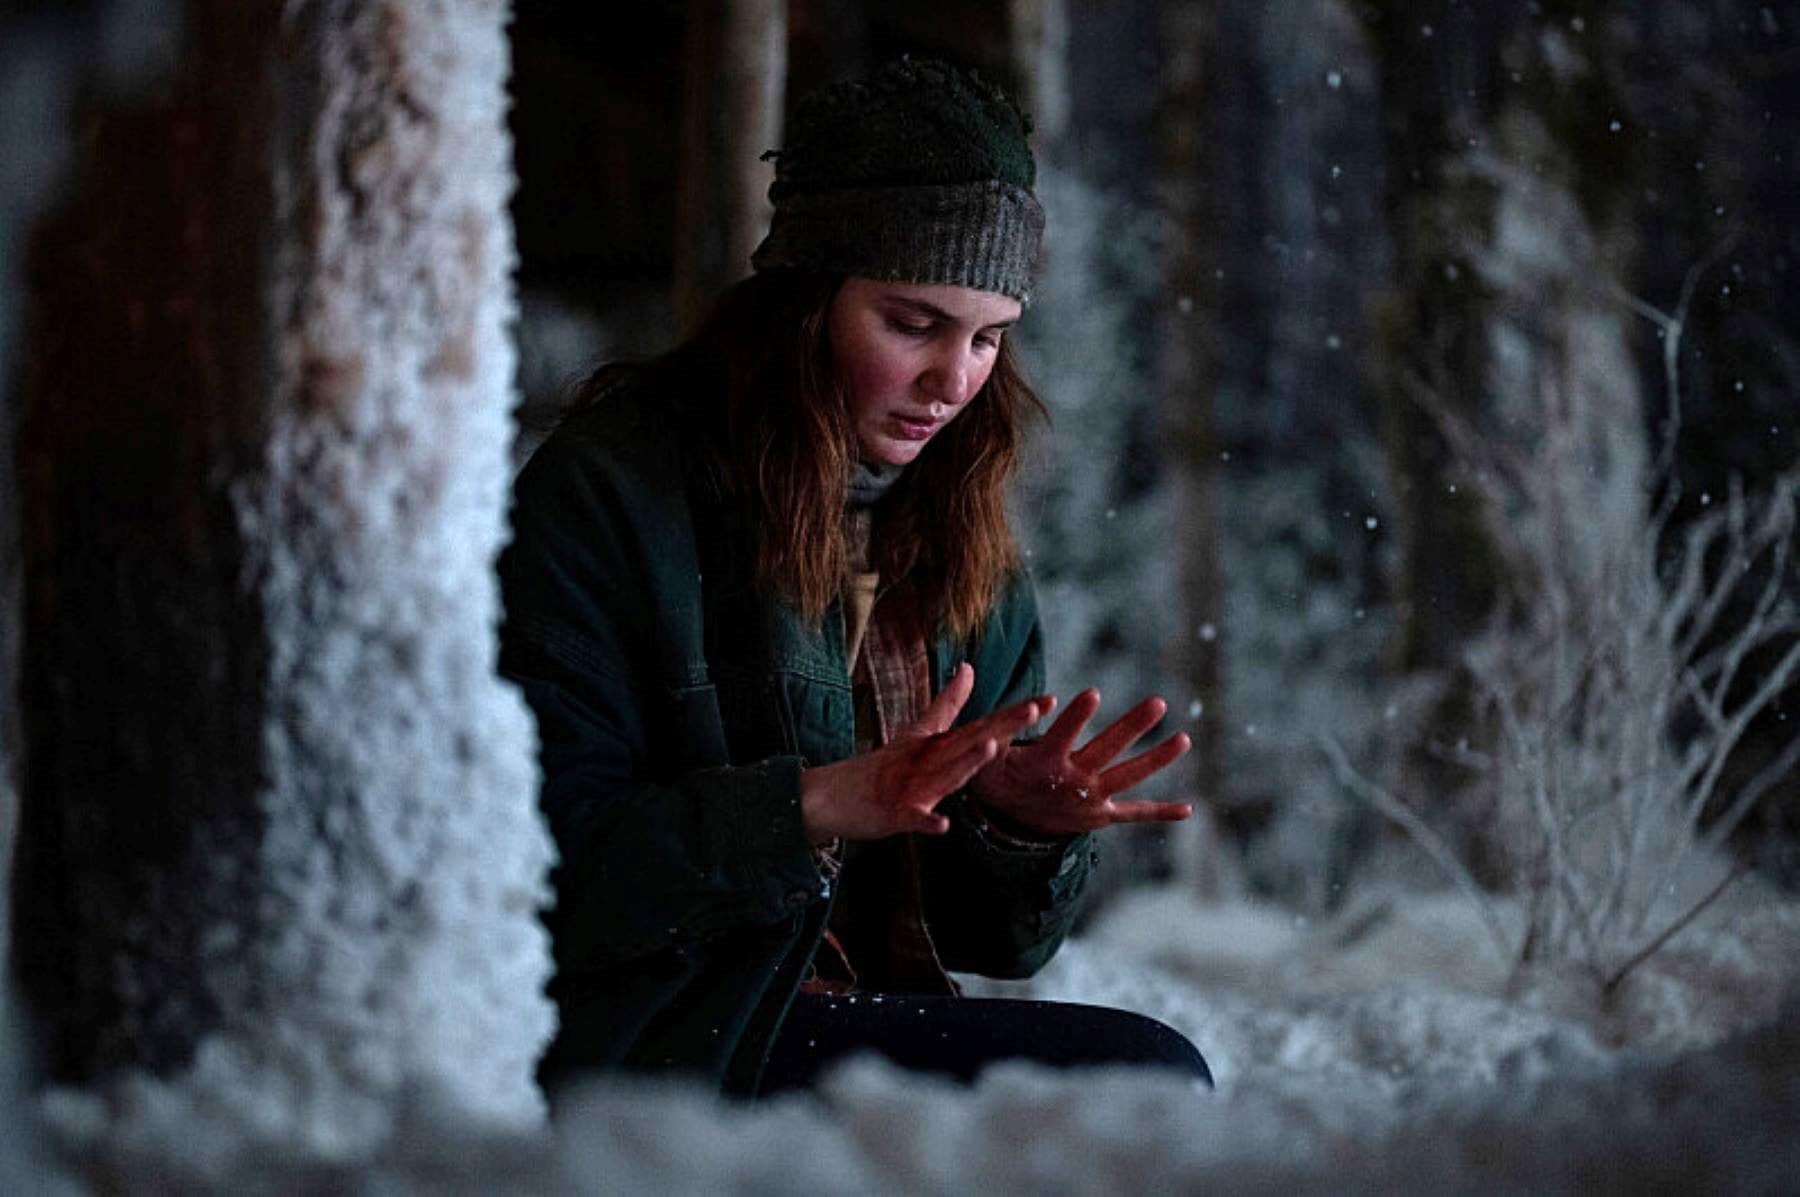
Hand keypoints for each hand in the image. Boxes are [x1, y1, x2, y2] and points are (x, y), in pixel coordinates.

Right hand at [799, 663, 1047, 843]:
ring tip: (993, 747)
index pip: (981, 724)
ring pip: (945, 773)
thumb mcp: (915, 733)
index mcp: (936, 743)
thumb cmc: (879, 767)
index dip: (1014, 713)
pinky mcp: (894, 812)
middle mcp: (928, 759)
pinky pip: (914, 818)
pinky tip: (944, 824)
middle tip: (1034, 710)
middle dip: (1003, 725)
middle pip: (970, 740)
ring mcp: (911, 785)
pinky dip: (927, 820)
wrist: (829, 795)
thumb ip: (946, 704)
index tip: (1048, 701)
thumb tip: (968, 667)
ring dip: (968, 761)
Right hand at [967, 689, 1191, 836]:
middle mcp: (1071, 782)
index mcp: (1043, 764)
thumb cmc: (999, 773)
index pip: (1061, 736)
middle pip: (1106, 750)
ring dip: (1157, 759)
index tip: (1093, 693)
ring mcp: (1089, 800)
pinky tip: (1187, 809)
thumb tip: (1041, 700)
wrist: (1006, 823)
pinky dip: (1160, 812)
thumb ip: (1008, 723)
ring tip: (1184, 739)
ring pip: (1128, 777)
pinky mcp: (1100, 815)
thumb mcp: (991, 751)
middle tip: (1158, 703)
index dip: (1076, 717)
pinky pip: (1133, 813)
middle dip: (1133, 726)